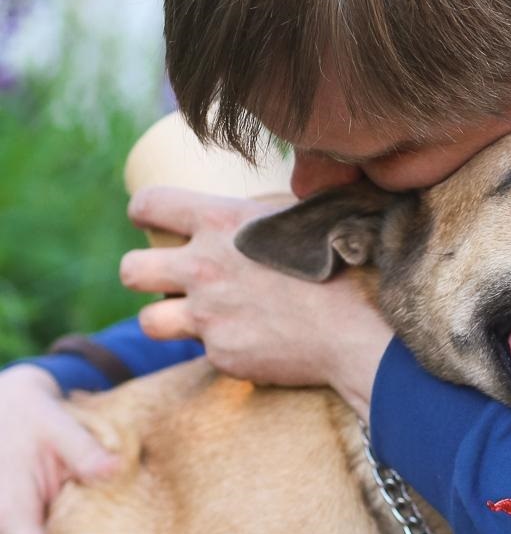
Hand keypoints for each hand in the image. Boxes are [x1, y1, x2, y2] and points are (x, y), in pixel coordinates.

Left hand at [122, 188, 392, 418]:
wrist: (356, 331)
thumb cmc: (343, 264)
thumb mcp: (311, 214)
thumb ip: (282, 204)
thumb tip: (302, 178)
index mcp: (220, 221)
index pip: (149, 204)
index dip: (145, 212)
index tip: (154, 222)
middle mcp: (202, 268)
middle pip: (131, 270)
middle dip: (143, 274)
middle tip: (170, 280)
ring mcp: (207, 316)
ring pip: (149, 321)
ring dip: (168, 320)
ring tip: (199, 319)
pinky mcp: (221, 355)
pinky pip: (205, 351)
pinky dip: (224, 347)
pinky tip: (255, 342)